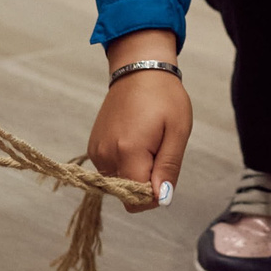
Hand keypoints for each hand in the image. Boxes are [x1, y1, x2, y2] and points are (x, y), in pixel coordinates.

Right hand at [87, 31, 188, 210]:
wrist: (138, 70)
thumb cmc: (164, 97)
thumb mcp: (178, 132)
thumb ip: (168, 168)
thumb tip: (161, 199)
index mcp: (128, 151)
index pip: (137, 200)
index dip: (155, 194)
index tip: (165, 171)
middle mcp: (106, 155)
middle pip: (127, 194)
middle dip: (146, 183)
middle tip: (158, 151)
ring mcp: (96, 151)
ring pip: (119, 184)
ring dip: (135, 173)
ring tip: (147, 142)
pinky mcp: (93, 148)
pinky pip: (111, 171)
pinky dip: (125, 164)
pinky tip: (135, 141)